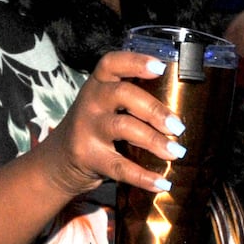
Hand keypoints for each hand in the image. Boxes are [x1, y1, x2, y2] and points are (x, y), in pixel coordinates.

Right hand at [33, 51, 186, 198]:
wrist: (60, 160)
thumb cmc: (96, 126)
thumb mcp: (105, 105)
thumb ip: (133, 100)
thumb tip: (183, 108)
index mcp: (98, 84)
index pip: (111, 63)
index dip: (135, 62)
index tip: (160, 67)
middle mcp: (91, 101)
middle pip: (123, 94)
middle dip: (155, 109)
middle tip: (178, 126)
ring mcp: (87, 129)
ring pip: (124, 128)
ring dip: (155, 141)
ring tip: (176, 152)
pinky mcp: (88, 156)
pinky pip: (120, 166)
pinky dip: (144, 176)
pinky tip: (162, 182)